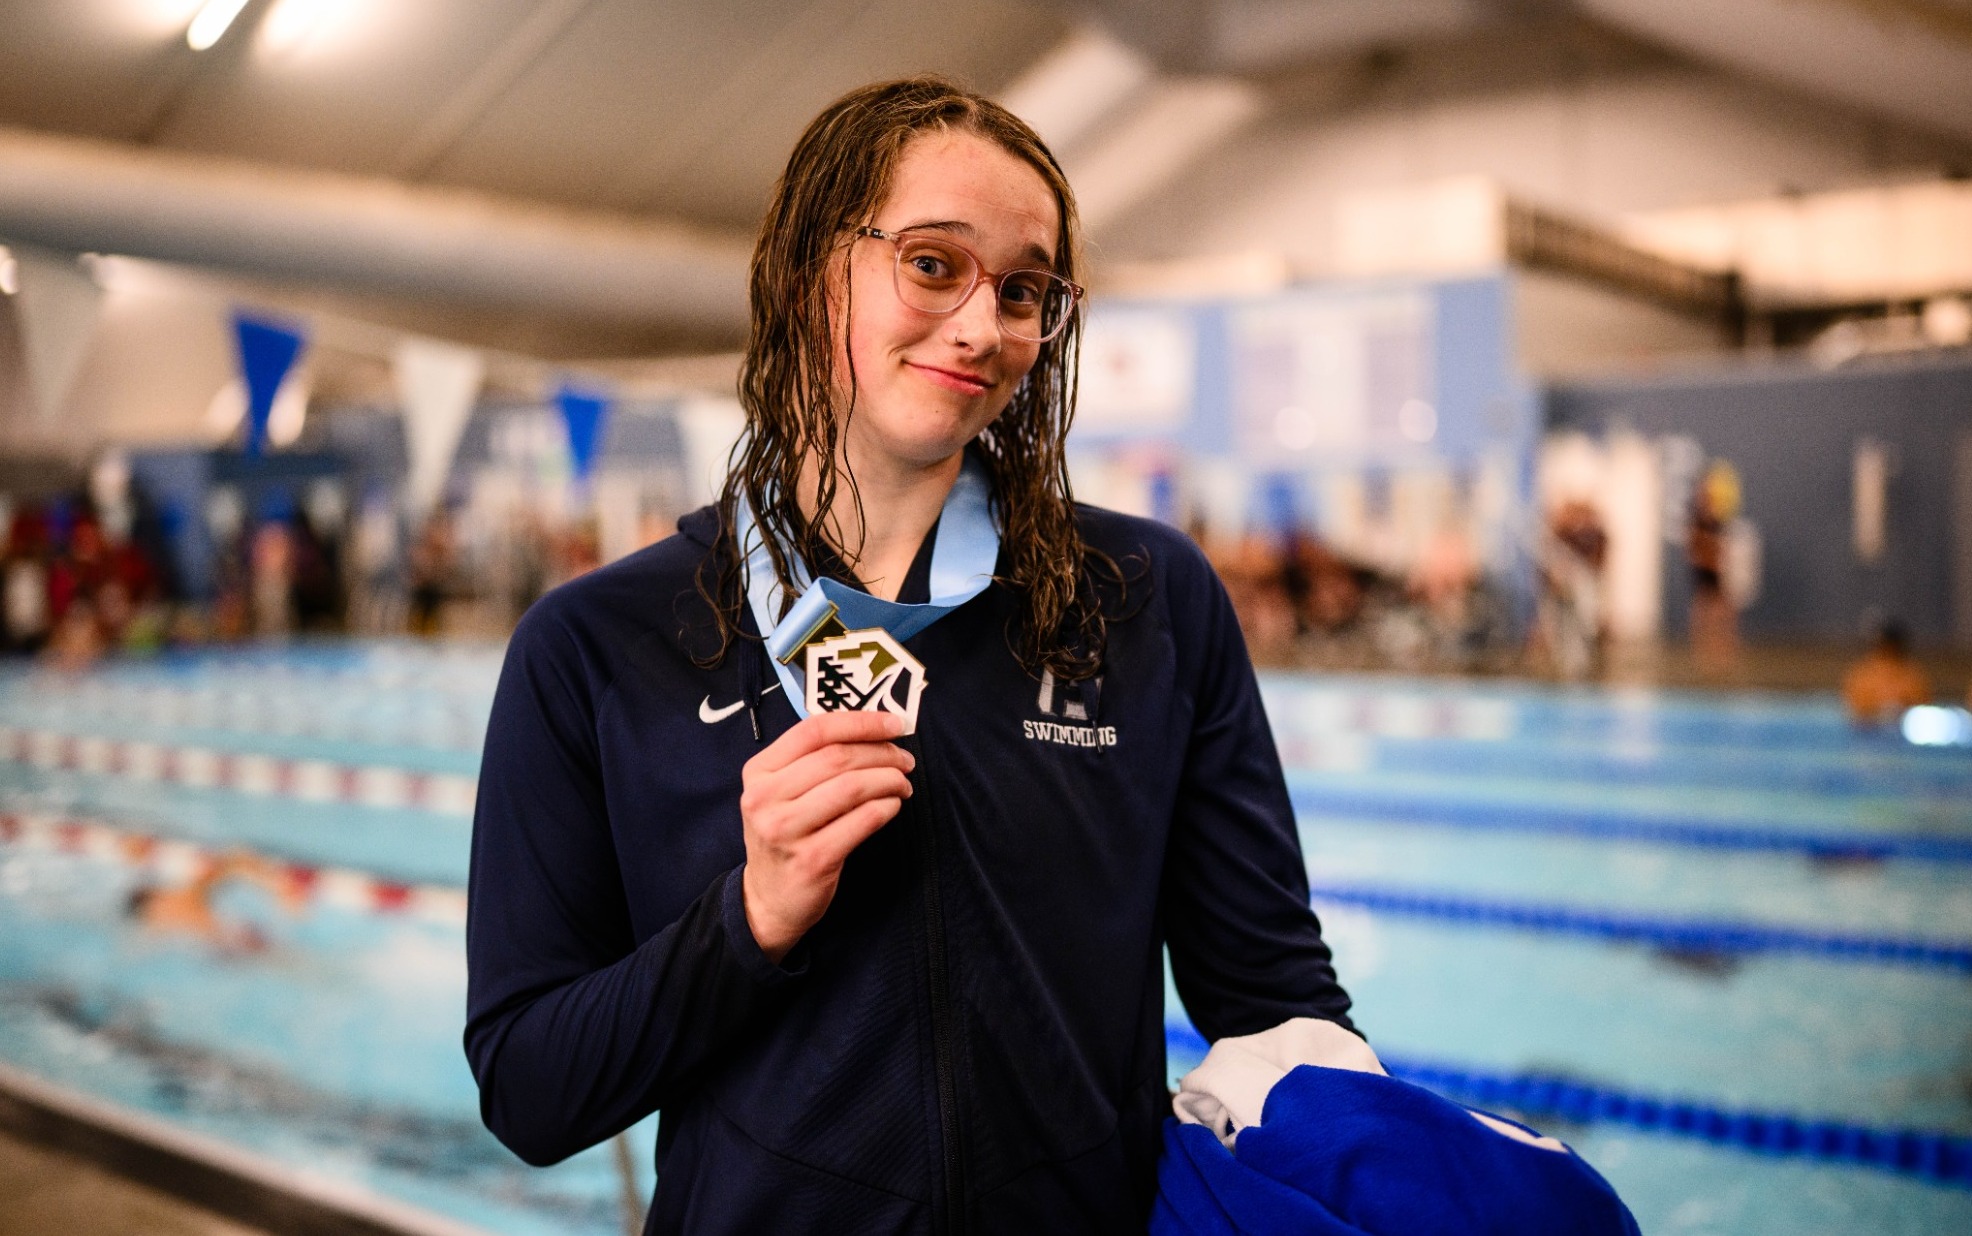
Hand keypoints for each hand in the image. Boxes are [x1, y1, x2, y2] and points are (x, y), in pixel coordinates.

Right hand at [739, 710, 913, 962]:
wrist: (768, 900)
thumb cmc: (786, 835)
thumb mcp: (781, 793)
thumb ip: (813, 760)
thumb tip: (875, 730)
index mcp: (759, 772)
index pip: (814, 730)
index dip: (861, 722)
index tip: (895, 724)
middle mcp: (765, 798)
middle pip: (837, 757)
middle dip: (882, 753)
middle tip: (905, 760)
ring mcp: (785, 830)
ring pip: (852, 787)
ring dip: (889, 780)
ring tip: (903, 784)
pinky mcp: (811, 860)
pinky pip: (862, 822)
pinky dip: (886, 807)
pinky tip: (893, 805)